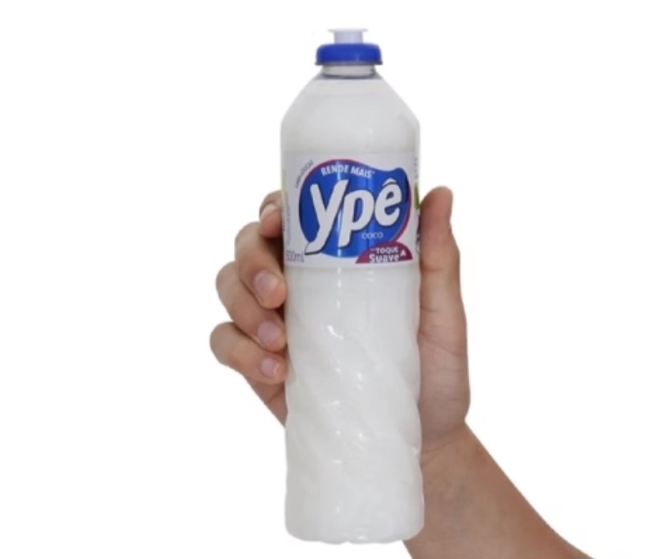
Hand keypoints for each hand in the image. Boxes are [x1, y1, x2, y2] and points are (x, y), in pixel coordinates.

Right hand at [210, 187, 469, 456]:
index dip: (273, 207)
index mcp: (336, 259)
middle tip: (278, 292)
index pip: (289, 213)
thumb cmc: (436, 371)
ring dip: (242, 305)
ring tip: (278, 340)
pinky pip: (223, 342)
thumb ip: (439, 257)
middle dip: (252, 261)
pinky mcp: (259, 364)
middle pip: (247, 245)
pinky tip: (275, 371)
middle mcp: (299, 282)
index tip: (280, 220)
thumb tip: (440, 194)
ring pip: (227, 286)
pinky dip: (238, 350)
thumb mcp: (443, 315)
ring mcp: (275, 322)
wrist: (422, 441)